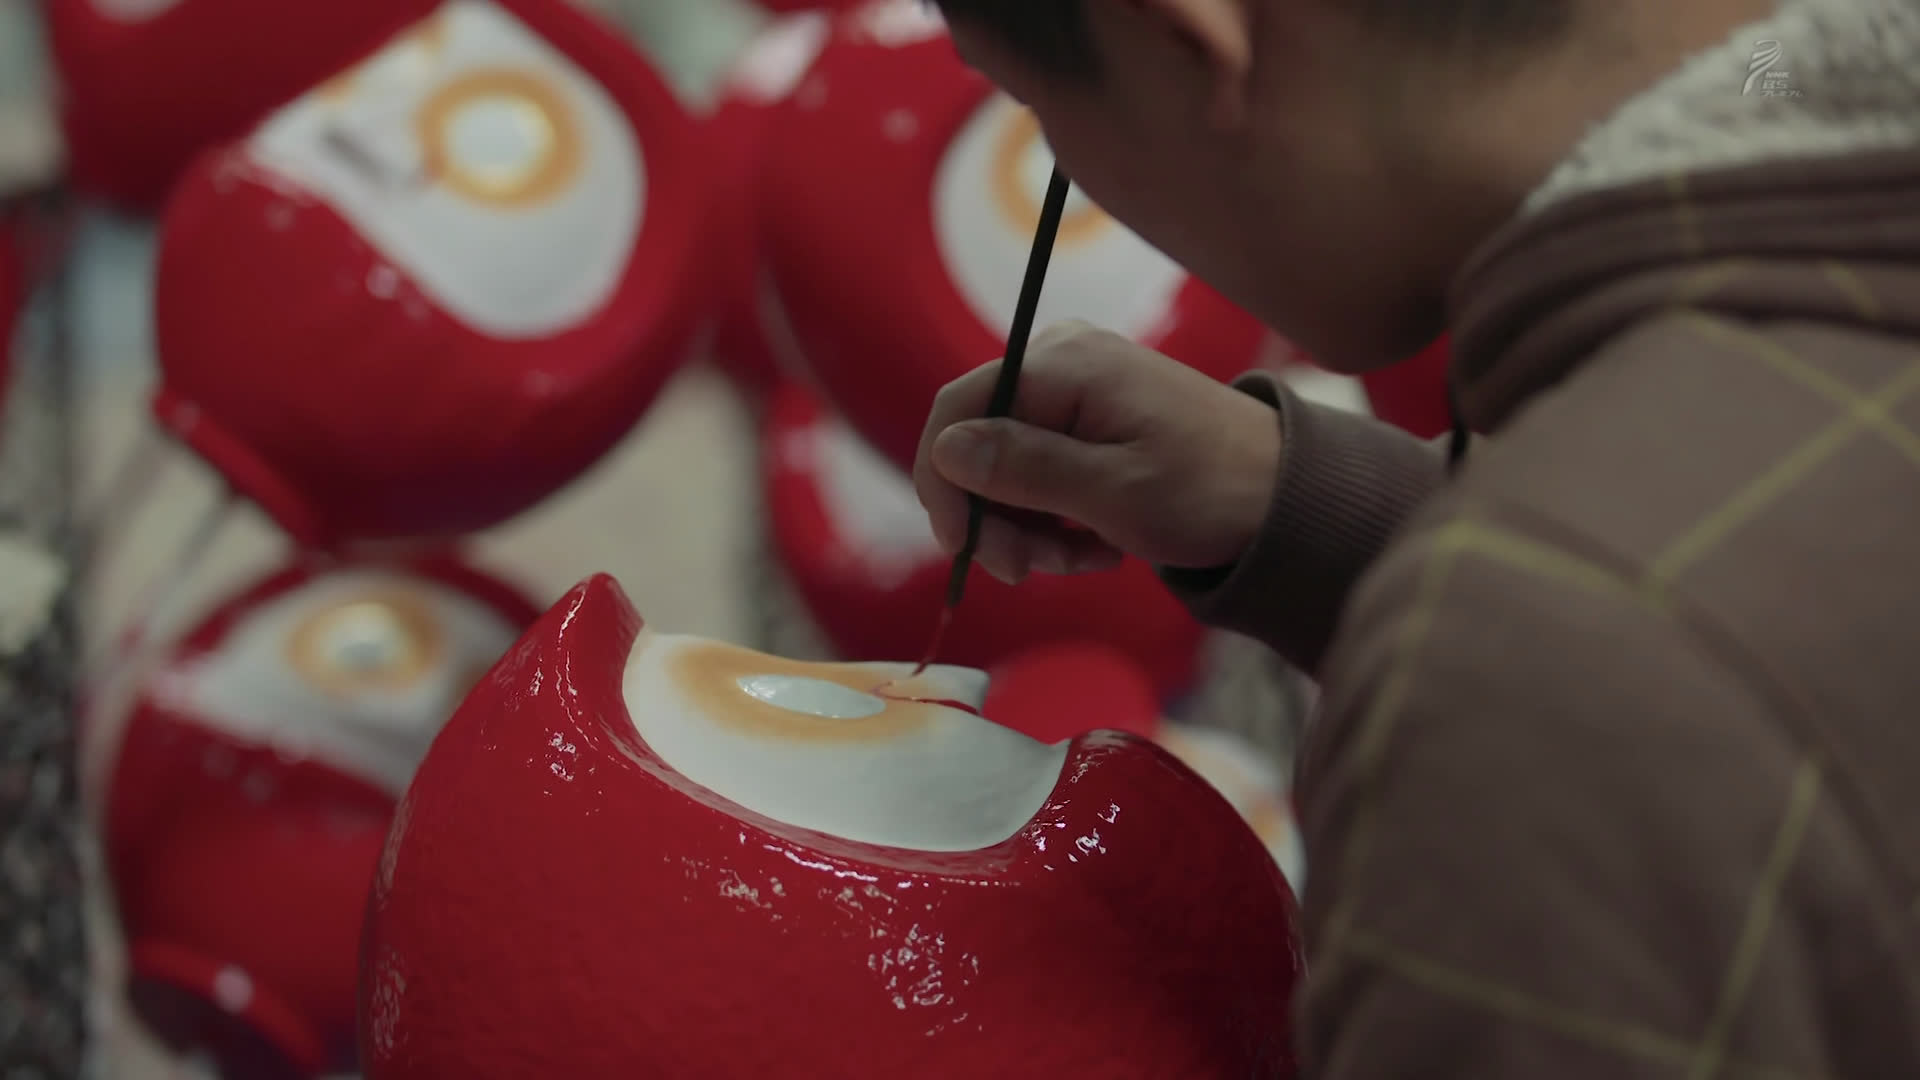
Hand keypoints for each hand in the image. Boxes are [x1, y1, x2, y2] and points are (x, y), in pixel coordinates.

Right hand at [913, 320, 1281, 584]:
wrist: (1284, 495)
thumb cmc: (1210, 490)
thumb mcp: (1111, 493)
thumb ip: (1024, 470)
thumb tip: (946, 450)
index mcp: (1062, 364)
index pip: (956, 410)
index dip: (944, 483)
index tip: (961, 549)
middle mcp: (1060, 363)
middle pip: (978, 444)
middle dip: (996, 518)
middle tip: (1031, 572)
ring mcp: (1075, 392)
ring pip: (1007, 470)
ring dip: (1030, 529)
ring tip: (1083, 559)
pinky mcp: (1091, 422)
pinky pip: (1042, 474)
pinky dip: (1058, 520)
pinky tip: (1097, 544)